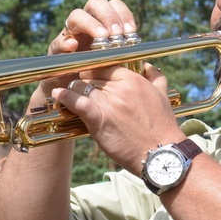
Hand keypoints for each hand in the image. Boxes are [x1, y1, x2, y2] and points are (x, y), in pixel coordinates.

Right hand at [34, 0, 137, 100]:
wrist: (73, 95)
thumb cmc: (99, 78)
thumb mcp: (115, 66)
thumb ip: (127, 60)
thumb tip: (147, 64)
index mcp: (104, 25)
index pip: (115, 6)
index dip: (124, 14)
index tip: (131, 31)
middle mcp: (87, 25)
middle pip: (96, 2)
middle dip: (108, 15)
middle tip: (117, 34)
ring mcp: (70, 35)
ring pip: (76, 15)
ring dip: (90, 24)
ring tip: (101, 37)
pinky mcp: (56, 50)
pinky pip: (58, 41)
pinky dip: (66, 42)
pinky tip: (73, 47)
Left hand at [51, 63, 184, 173]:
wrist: (162, 154)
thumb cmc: (163, 127)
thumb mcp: (163, 96)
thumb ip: (155, 77)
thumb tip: (148, 65)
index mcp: (134, 80)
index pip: (106, 66)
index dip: (94, 70)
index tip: (88, 75)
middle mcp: (121, 88)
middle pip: (92, 76)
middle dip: (82, 80)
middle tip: (74, 84)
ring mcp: (110, 103)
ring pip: (82, 86)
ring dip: (72, 88)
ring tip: (63, 92)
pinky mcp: (100, 119)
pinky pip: (78, 102)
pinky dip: (65, 97)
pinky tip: (58, 94)